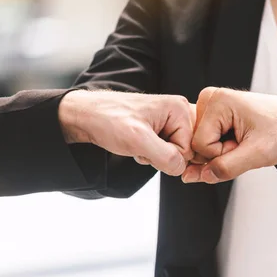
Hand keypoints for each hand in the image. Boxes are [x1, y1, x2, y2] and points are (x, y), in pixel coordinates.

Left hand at [59, 90, 194, 175]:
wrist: (87, 116)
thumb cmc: (108, 120)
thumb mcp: (137, 140)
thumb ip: (166, 156)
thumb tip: (181, 168)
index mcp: (179, 109)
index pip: (189, 149)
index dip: (167, 155)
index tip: (148, 144)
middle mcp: (178, 112)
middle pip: (184, 151)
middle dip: (162, 156)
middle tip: (143, 145)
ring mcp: (170, 120)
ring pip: (174, 154)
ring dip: (154, 156)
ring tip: (138, 143)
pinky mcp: (161, 128)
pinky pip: (165, 151)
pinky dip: (150, 154)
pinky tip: (137, 144)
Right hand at [182, 87, 276, 183]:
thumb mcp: (259, 153)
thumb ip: (228, 167)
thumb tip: (199, 175)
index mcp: (218, 101)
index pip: (201, 145)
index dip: (222, 154)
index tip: (244, 145)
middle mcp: (209, 99)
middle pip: (197, 145)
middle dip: (220, 154)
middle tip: (243, 144)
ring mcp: (208, 105)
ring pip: (200, 146)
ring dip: (221, 152)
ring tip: (241, 141)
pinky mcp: (210, 113)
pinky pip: (205, 142)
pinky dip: (220, 148)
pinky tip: (235, 140)